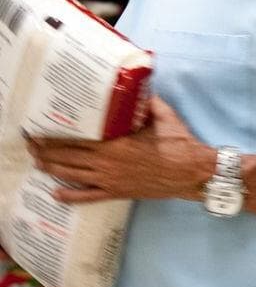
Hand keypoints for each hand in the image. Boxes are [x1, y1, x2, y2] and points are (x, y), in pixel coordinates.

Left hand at [27, 96, 215, 203]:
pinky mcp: (117, 192)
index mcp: (116, 143)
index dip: (55, 138)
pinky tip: (56, 193)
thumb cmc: (179, 143)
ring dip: (52, 169)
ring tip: (38, 163)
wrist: (191, 172)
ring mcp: (110, 180)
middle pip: (68, 158)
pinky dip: (70, 196)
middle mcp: (107, 163)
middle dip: (46, 152)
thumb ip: (149, 103)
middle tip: (32, 145)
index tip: (40, 132)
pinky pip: (88, 196)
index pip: (76, 140)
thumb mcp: (165, 117)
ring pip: (72, 176)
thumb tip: (140, 90)